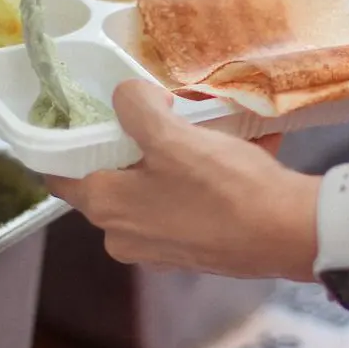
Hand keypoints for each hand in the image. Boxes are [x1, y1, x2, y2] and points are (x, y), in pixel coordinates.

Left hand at [46, 81, 318, 280]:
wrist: (288, 234)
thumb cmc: (225, 188)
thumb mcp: (174, 136)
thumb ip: (136, 108)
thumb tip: (128, 97)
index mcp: (107, 206)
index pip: (60, 172)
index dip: (70, 139)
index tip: (89, 113)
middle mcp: (125, 235)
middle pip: (116, 176)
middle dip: (139, 144)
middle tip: (163, 115)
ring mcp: (162, 247)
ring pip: (159, 187)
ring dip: (181, 157)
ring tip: (213, 130)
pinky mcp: (198, 250)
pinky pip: (192, 203)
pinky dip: (209, 179)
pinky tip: (242, 152)